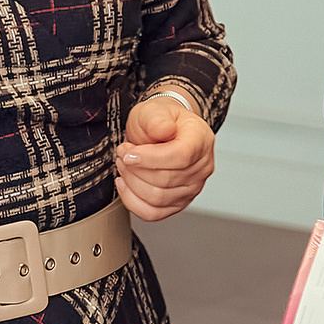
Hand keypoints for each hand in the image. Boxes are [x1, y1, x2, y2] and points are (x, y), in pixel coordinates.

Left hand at [114, 96, 214, 220]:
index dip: (150, 159)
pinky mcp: (179, 203)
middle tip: (122, 153)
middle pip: (165, 180)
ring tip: (124, 165)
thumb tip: (164, 130)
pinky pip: (154, 213)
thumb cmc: (161, 120)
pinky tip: (125, 185)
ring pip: (157, 199)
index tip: (128, 153)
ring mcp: (192, 188)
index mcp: (200, 140)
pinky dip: (133, 201)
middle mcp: (201, 167)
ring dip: (132, 183)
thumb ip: (157, 119)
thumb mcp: (154, 109)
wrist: (164, 131)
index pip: (180, 156)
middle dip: (135, 168)